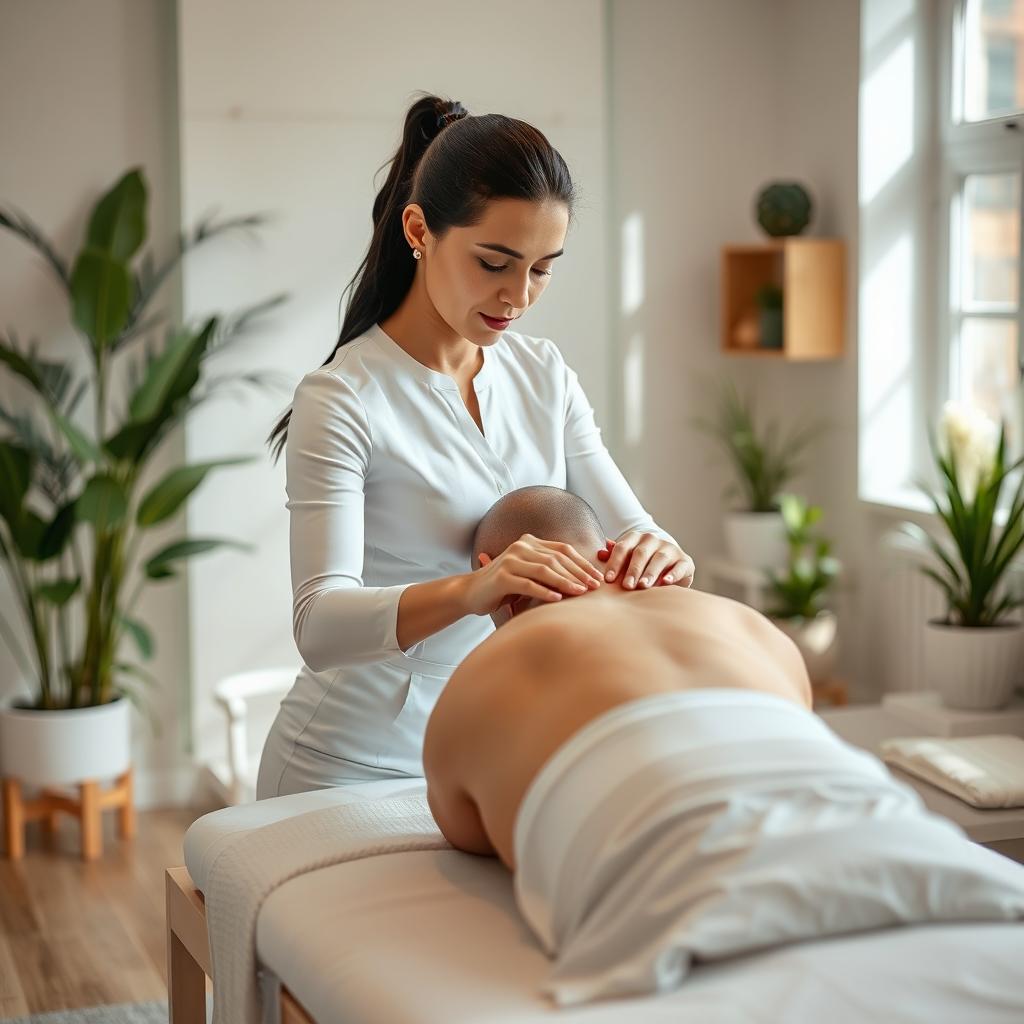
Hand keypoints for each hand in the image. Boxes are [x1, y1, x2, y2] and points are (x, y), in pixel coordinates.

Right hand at [461, 533, 603, 616]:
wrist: (471, 592)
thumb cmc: (506, 586)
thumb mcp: (530, 573)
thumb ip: (550, 570)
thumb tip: (584, 579)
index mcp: (530, 542)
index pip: (563, 550)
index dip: (582, 563)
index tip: (598, 577)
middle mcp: (520, 547)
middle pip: (556, 559)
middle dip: (578, 573)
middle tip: (594, 587)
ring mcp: (510, 560)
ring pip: (544, 570)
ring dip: (565, 581)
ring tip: (581, 592)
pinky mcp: (502, 577)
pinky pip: (528, 584)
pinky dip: (545, 591)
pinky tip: (558, 599)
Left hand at [597, 532, 695, 589]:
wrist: (671, 564)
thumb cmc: (642, 563)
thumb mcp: (627, 559)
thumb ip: (614, 556)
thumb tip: (600, 553)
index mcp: (636, 538)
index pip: (623, 548)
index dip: (615, 563)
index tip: (608, 580)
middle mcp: (653, 540)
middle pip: (640, 553)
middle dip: (632, 570)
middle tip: (626, 586)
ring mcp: (670, 549)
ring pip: (659, 559)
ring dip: (650, 573)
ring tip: (643, 586)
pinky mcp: (685, 561)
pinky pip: (679, 566)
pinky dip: (672, 574)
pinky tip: (665, 582)